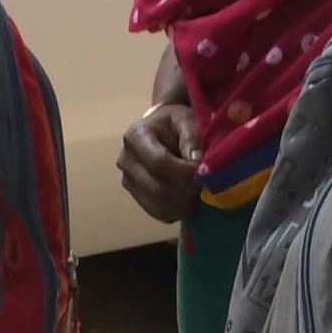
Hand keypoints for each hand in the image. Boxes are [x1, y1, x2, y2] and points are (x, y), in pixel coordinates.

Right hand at [118, 93, 201, 224]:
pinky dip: (177, 210)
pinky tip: (189, 199)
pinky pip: (158, 213)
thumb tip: (196, 161)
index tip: (204, 172)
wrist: (161, 130)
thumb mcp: (186, 120)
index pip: (159, 162)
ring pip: (159, 205)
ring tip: (198, 191)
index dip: (185, 172)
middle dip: (187, 191)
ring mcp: (128, 180)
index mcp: (136, 136)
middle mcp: (126, 160)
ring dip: (184, 203)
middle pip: (158, 188)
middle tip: (205, 184)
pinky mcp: (136, 196)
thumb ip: (191, 137)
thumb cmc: (175, 123)